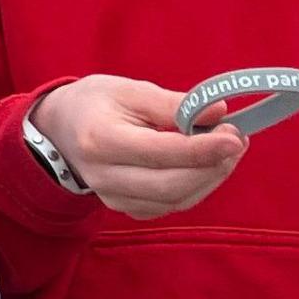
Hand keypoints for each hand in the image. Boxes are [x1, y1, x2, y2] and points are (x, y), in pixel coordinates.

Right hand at [28, 75, 247, 218]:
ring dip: (210, 177)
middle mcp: (103, 176)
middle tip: (237, 140)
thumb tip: (219, 113)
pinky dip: (197, 187)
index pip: (159, 152)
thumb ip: (174, 103)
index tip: (234, 135)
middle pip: (170, 185)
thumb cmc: (96, 102)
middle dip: (213, 166)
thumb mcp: (129, 89)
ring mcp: (113, 198)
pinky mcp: (126, 208)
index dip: (202, 148)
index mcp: (100, 140)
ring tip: (228, 149)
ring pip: (176, 200)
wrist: (61, 129)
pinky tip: (207, 164)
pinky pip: (171, 206)